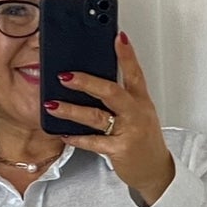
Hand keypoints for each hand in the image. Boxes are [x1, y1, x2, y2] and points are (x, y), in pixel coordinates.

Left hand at [44, 32, 173, 204]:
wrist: (154, 170)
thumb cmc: (144, 140)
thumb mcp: (139, 114)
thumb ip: (121, 98)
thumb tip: (94, 84)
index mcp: (141, 100)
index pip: (135, 72)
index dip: (127, 54)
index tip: (117, 36)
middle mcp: (136, 113)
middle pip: (111, 91)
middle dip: (87, 82)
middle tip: (65, 75)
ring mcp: (128, 131)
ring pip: (97, 117)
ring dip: (72, 110)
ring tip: (52, 105)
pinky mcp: (119, 150)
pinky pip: (93, 142)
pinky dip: (76, 138)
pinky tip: (63, 133)